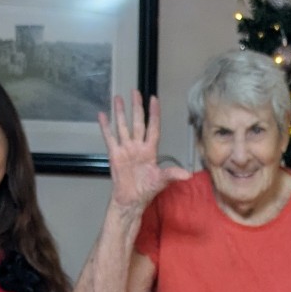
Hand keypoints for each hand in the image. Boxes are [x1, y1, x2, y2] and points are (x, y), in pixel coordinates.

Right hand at [98, 92, 191, 215]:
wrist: (131, 200)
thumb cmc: (146, 190)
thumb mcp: (161, 181)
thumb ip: (172, 174)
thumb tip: (188, 175)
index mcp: (150, 150)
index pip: (153, 127)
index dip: (154, 113)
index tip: (154, 99)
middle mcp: (138, 146)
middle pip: (138, 122)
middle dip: (137, 106)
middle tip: (135, 92)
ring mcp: (126, 149)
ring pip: (123, 126)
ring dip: (120, 113)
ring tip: (118, 98)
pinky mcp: (115, 154)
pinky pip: (110, 137)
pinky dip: (105, 127)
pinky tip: (102, 115)